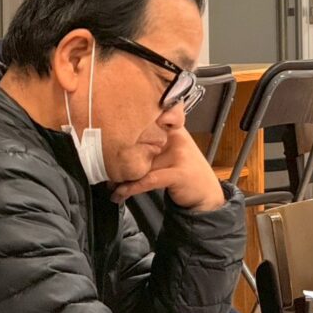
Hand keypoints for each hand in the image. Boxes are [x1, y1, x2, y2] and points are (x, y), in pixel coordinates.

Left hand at [111, 128, 225, 211]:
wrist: (207, 194)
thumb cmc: (186, 173)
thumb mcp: (171, 154)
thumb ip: (152, 149)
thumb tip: (118, 153)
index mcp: (175, 131)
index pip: (154, 118)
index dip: (133, 120)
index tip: (112, 129)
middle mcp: (177, 139)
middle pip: (142, 143)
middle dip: (121, 157)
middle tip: (105, 168)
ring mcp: (180, 155)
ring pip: (142, 163)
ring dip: (122, 177)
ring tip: (111, 185)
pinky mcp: (179, 173)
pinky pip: (149, 179)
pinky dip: (131, 188)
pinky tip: (120, 195)